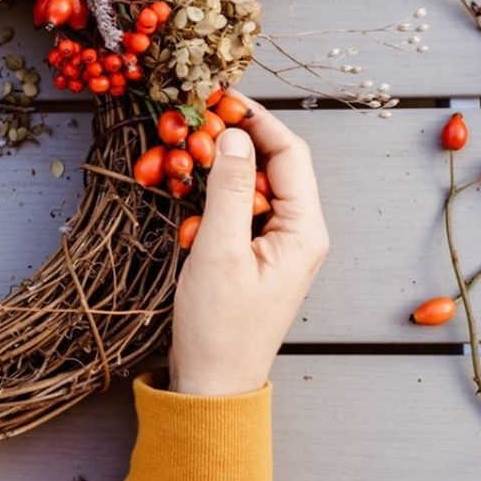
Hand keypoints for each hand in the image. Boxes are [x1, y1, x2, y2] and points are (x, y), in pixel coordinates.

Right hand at [169, 91, 329, 396]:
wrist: (212, 384)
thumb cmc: (219, 326)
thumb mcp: (218, 251)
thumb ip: (227, 189)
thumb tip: (232, 134)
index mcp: (303, 230)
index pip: (289, 152)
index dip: (256, 118)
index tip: (218, 96)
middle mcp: (298, 231)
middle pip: (269, 163)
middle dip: (230, 140)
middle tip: (188, 123)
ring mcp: (276, 242)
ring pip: (248, 183)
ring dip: (214, 168)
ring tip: (177, 156)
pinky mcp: (253, 252)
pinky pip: (235, 208)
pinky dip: (209, 196)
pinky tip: (180, 194)